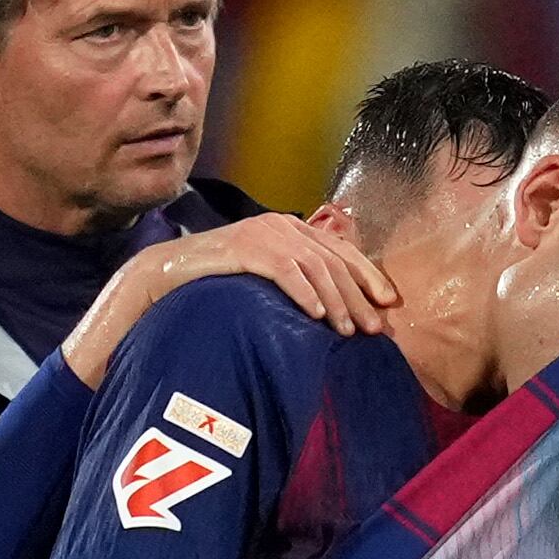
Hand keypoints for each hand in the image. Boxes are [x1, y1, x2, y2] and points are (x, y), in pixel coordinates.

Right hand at [61, 214, 398, 384]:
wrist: (169, 272)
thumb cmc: (218, 282)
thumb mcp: (264, 279)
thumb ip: (296, 281)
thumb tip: (333, 309)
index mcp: (292, 228)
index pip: (342, 250)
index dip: (369, 276)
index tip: (389, 305)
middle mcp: (283, 225)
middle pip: (335, 260)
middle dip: (359, 296)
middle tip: (376, 329)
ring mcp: (264, 233)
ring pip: (315, 267)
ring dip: (336, 302)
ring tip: (348, 332)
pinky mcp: (246, 247)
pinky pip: (285, 271)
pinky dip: (304, 294)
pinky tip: (317, 317)